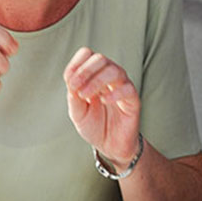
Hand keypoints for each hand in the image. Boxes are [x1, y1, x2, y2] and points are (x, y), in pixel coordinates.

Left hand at [64, 47, 140, 167]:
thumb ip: (73, 96)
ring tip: (86, 97)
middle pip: (100, 58)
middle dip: (85, 71)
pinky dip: (114, 93)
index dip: (76, 64)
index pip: (87, 55)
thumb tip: (72, 80)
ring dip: (96, 81)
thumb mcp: (77, 113)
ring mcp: (122, 87)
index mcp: (93, 75)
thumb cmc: (94, 126)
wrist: (109, 145)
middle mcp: (109, 77)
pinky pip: (127, 88)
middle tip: (76, 89)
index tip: (69, 82)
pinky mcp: (132, 100)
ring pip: (114, 70)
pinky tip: (104, 101)